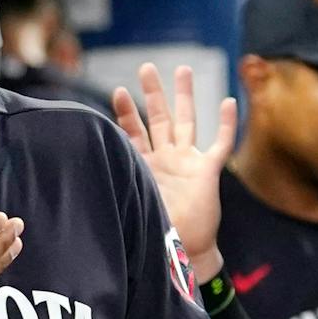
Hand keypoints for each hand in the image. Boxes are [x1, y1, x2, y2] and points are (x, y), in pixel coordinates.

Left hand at [112, 63, 236, 280]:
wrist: (184, 251)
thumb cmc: (155, 231)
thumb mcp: (131, 201)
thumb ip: (118, 182)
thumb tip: (87, 168)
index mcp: (146, 165)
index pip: (135, 132)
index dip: (127, 112)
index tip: (119, 91)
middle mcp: (167, 158)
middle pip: (160, 117)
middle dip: (153, 93)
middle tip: (146, 67)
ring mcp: (189, 161)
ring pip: (188, 121)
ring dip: (185, 96)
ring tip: (182, 70)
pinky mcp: (209, 170)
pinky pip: (221, 142)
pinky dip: (226, 123)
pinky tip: (230, 101)